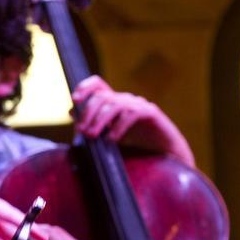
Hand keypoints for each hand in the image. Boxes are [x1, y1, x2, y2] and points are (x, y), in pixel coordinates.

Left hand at [71, 75, 194, 166]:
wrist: (167, 156)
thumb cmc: (138, 145)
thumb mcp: (110, 134)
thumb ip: (92, 123)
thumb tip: (71, 112)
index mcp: (115, 102)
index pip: (98, 84)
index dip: (85, 87)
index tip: (75, 100)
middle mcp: (126, 99)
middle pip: (102, 96)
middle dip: (88, 113)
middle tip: (81, 131)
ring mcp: (139, 104)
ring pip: (114, 104)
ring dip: (100, 120)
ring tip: (92, 136)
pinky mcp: (151, 113)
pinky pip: (132, 114)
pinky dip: (119, 126)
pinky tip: (112, 140)